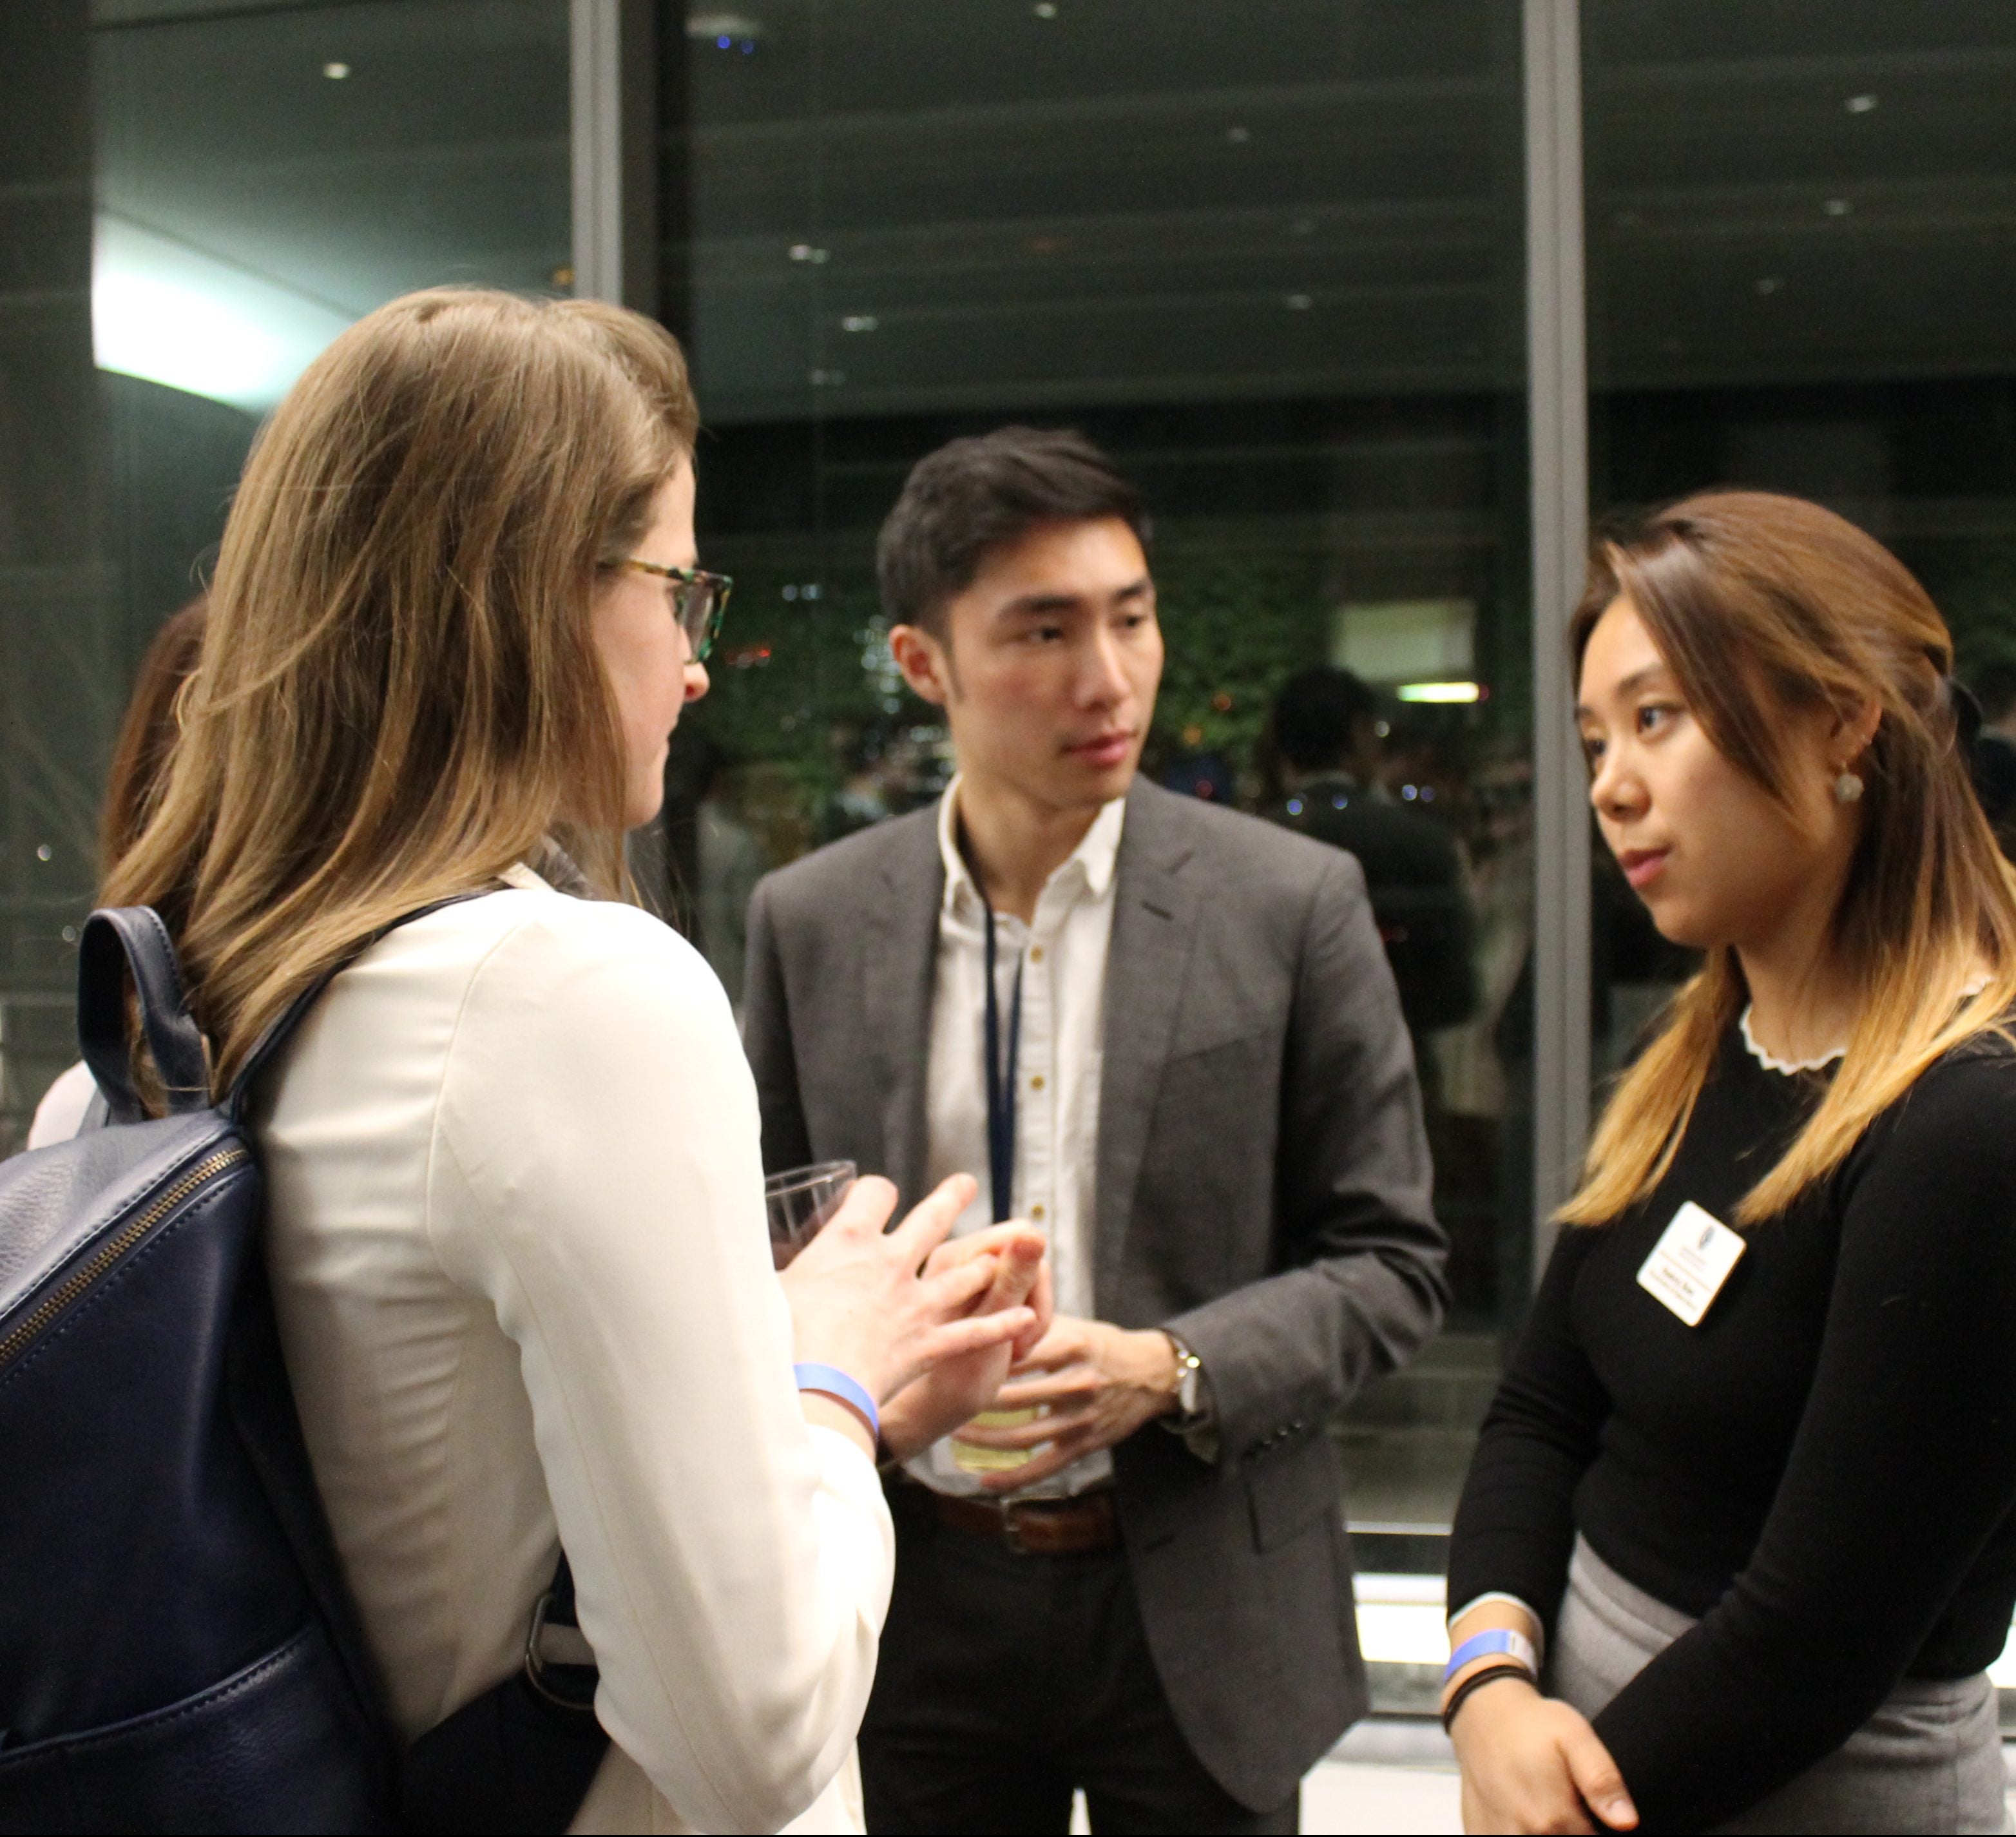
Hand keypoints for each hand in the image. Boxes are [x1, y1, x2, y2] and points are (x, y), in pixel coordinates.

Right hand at [779, 1174, 1034, 1405]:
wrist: (812, 1389)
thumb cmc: (777, 1339)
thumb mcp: (764, 1290)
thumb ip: (767, 1273)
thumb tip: (739, 1266)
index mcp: (848, 1241)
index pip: (874, 1192)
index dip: (876, 1191)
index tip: (876, 1196)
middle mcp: (891, 1263)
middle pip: (932, 1218)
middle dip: (953, 1197)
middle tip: (968, 1184)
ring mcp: (916, 1304)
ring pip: (964, 1273)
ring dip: (983, 1263)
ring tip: (997, 1254)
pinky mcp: (929, 1344)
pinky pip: (975, 1332)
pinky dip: (1002, 1326)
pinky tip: (1026, 1318)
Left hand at [879, 1226, 1051, 1461]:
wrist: (919, 1415)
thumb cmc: (949, 1380)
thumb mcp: (988, 1331)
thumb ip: (1012, 1278)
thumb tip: (1032, 1234)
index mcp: (955, 1257)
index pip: (1022, 1237)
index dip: (1034, 1278)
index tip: (1025, 1324)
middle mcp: (955, 1259)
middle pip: (1025, 1257)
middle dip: (1033, 1299)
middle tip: (1021, 1345)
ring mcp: (961, 1278)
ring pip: (1022, 1279)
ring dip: (1028, 1317)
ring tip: (1013, 1357)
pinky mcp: (969, 1297)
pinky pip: (1012, 1297)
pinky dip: (1017, 1324)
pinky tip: (1007, 1354)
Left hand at [949, 1315, 1179, 1491]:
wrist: (1150, 1374)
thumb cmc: (1099, 1343)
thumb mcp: (1071, 1324)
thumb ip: (1029, 1322)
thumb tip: (981, 1310)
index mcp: (1072, 1345)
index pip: (1016, 1353)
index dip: (982, 1358)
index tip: (949, 1360)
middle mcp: (1077, 1383)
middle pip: (1012, 1397)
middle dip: (974, 1400)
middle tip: (942, 1399)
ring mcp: (1081, 1418)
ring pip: (1021, 1435)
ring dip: (983, 1439)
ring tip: (954, 1433)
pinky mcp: (1084, 1445)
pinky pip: (1043, 1467)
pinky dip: (1012, 1477)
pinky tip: (983, 1479)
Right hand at [1450, 1677, 1636, 1833]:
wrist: (1483, 1713)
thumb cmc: (1533, 1724)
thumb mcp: (1575, 1736)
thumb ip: (1601, 1779)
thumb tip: (1627, 1821)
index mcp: (1553, 1817)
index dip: (1601, 1830)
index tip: (1593, 1811)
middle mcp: (1523, 1833)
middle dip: (1574, 1830)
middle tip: (1571, 1805)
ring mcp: (1497, 1835)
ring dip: (1545, 1832)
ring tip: (1548, 1808)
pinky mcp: (1480, 1832)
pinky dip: (1518, 1831)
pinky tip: (1523, 1816)